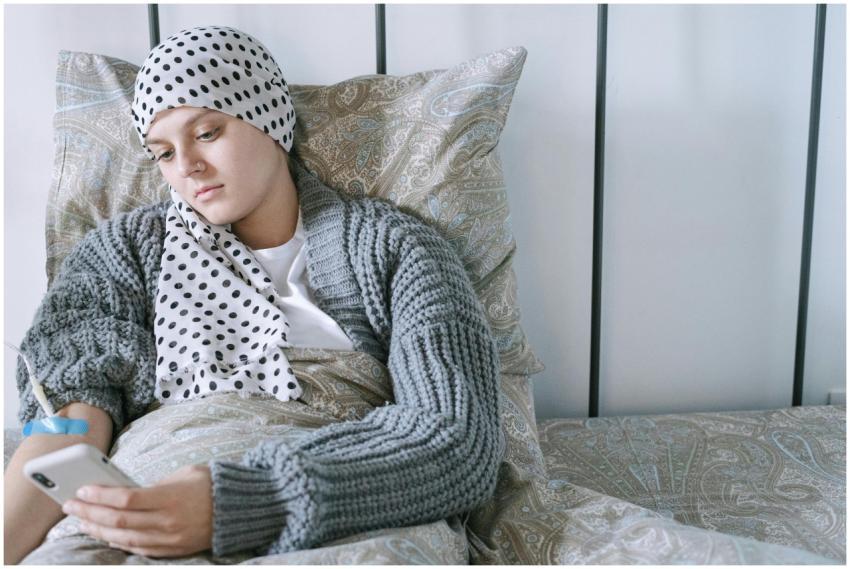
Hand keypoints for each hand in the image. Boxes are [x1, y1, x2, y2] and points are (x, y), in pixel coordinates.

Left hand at [61, 464, 212, 558]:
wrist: (240, 508)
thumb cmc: (212, 485)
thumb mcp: (185, 474)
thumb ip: (156, 485)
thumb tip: (127, 493)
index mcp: (171, 497)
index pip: (126, 498)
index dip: (100, 496)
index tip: (82, 490)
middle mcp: (168, 521)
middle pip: (119, 520)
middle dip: (90, 512)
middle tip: (71, 506)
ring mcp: (170, 538)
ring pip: (125, 538)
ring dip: (99, 530)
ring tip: (82, 521)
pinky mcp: (173, 550)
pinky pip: (139, 548)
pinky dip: (119, 542)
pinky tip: (106, 534)